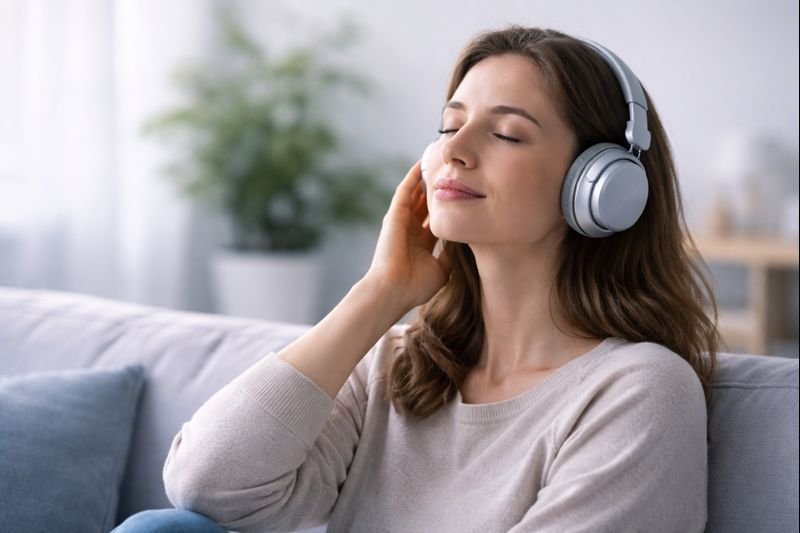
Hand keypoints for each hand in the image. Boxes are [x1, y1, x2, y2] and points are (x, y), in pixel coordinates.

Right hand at [364, 160, 451, 312]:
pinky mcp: (394, 215)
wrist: (393, 291)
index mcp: (421, 244)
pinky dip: (412, 177)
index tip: (461, 194)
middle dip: (437, 189)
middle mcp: (411, 230)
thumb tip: (463, 239)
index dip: (447, 207)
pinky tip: (421, 164)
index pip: (436, 219)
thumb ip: (450, 254)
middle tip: (451, 171)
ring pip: (415, 194)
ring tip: (438, 160)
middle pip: (425, 203)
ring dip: (424, 178)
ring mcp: (401, 222)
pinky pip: (404, 192)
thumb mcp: (442, 269)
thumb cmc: (416, 287)